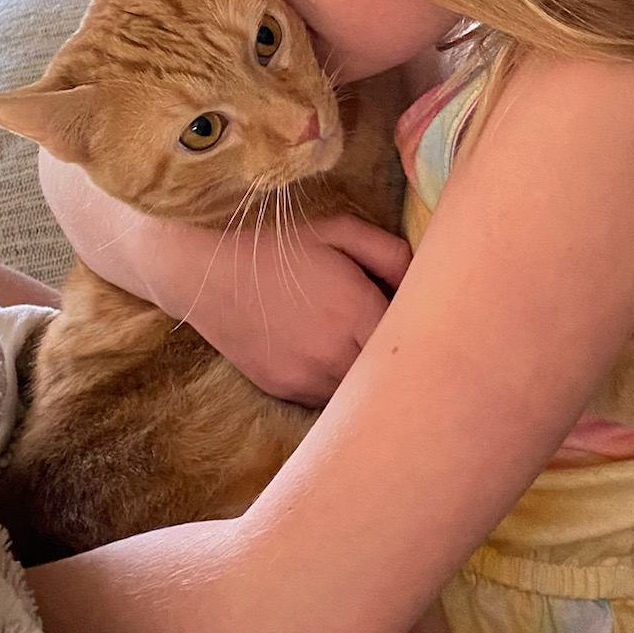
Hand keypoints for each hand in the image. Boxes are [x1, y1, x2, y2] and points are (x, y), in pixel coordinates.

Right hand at [175, 213, 409, 406]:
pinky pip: (329, 400)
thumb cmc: (281, 247)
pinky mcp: (286, 392)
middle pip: (389, 376)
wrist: (210, 273)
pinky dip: (339, 385)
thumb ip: (391, 254)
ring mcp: (308, 380)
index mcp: (356, 312)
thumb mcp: (340, 232)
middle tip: (401, 339)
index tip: (421, 319)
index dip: (422, 333)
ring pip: (360, 394)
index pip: (412, 342)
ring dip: (368, 377)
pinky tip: (331, 357)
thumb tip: (424, 281)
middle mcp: (335, 355)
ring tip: (363, 347)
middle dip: (400, 360)